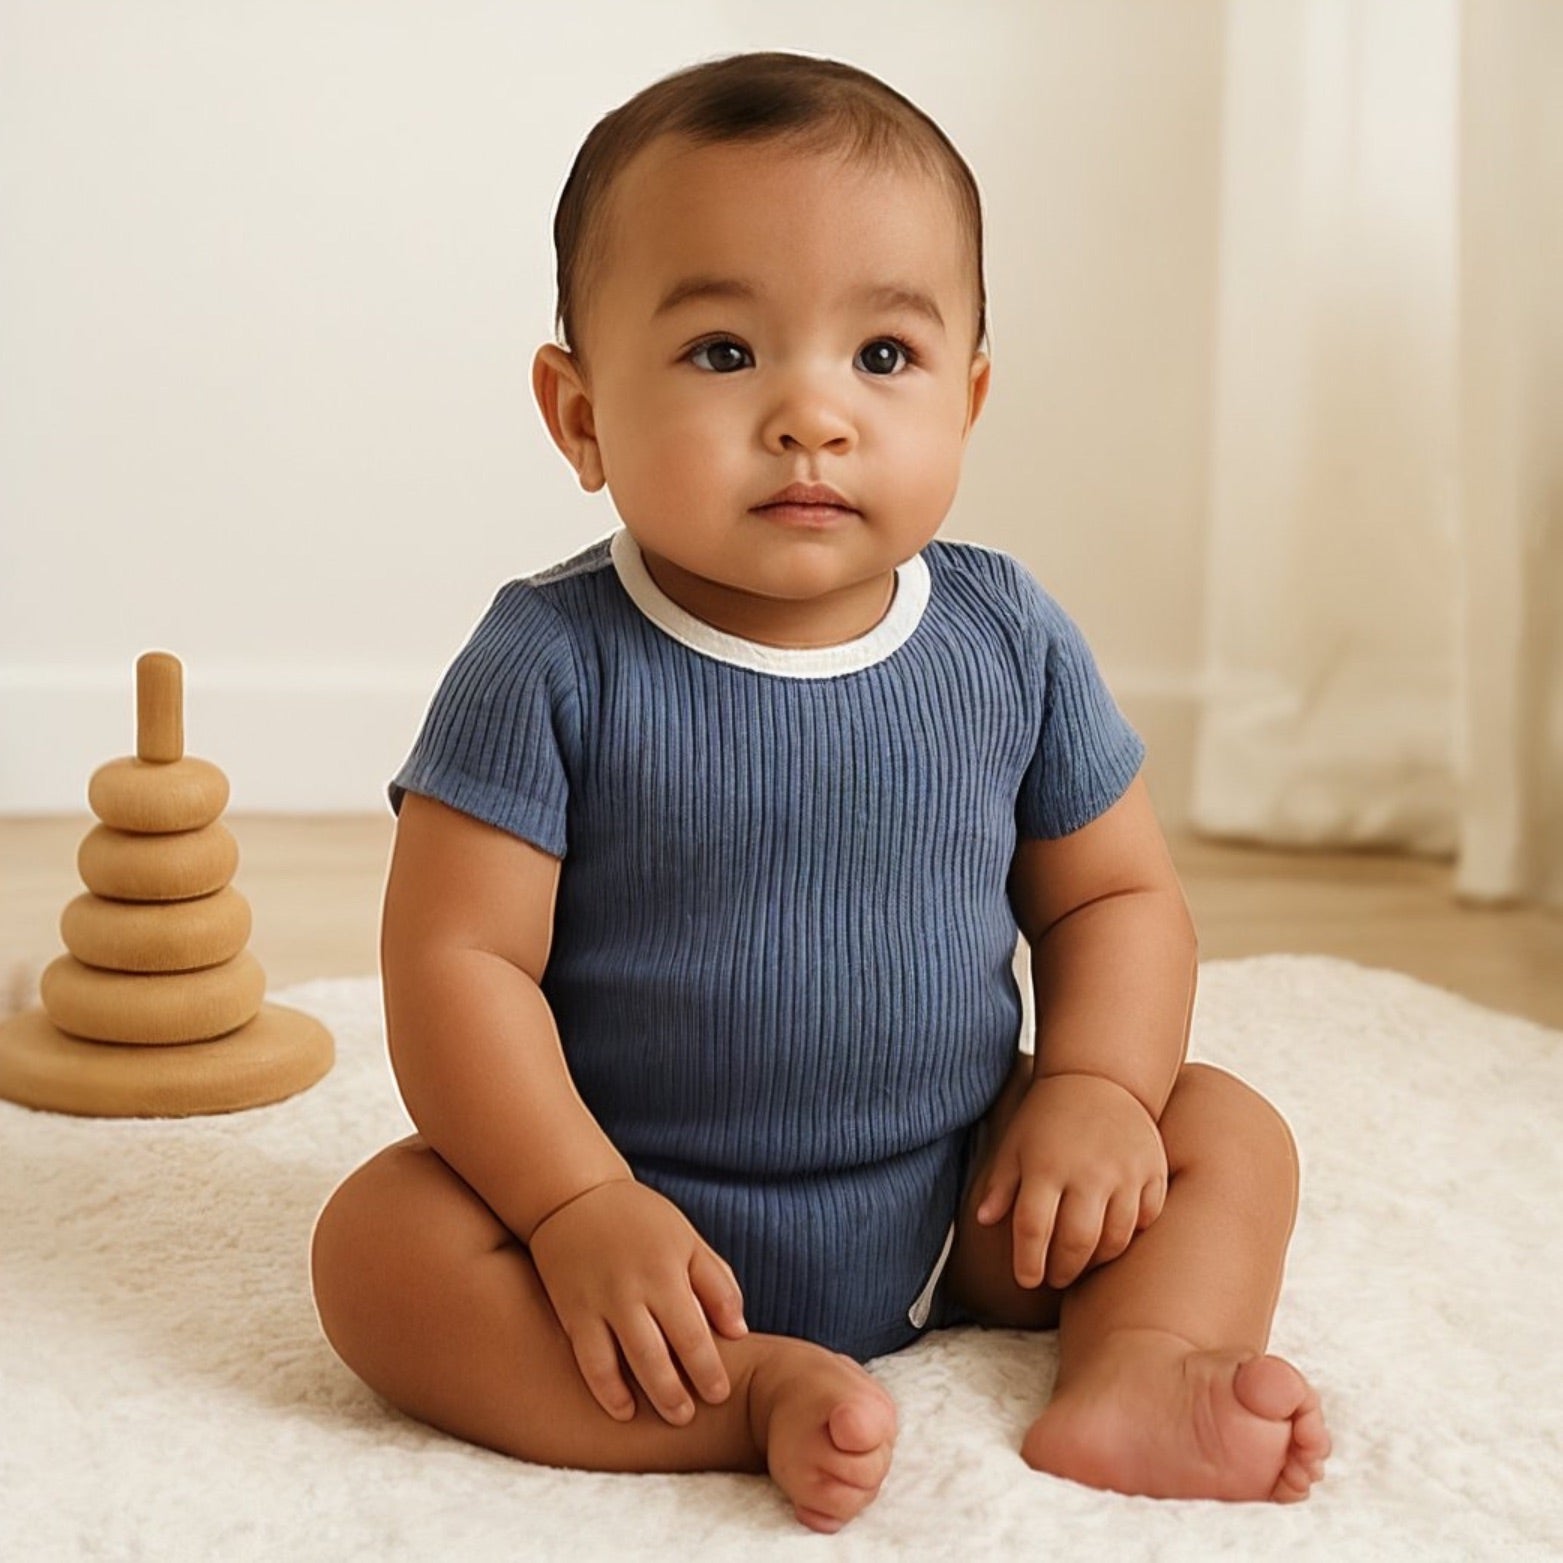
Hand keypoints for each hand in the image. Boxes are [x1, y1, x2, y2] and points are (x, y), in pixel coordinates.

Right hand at [526, 1179, 747, 1424]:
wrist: (574, 1196)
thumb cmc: (640, 1221)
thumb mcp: (687, 1240)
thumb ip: (716, 1284)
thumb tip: (740, 1333)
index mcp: (667, 1269)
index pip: (694, 1333)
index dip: (709, 1370)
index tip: (720, 1395)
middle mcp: (633, 1287)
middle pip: (660, 1355)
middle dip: (680, 1394)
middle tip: (692, 1417)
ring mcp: (600, 1301)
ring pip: (626, 1362)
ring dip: (650, 1396)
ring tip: (669, 1417)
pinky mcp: (572, 1312)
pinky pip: (590, 1360)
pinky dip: (607, 1390)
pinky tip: (623, 1410)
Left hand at [973, 1071, 1167, 1290]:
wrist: (1097, 1077)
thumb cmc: (1047, 1117)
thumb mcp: (1014, 1145)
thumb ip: (1000, 1186)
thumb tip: (984, 1221)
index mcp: (1045, 1166)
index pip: (1033, 1231)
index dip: (1028, 1263)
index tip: (1026, 1279)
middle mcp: (1087, 1171)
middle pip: (1077, 1242)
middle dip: (1063, 1271)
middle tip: (1055, 1278)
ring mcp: (1125, 1172)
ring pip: (1116, 1238)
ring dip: (1097, 1261)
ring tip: (1083, 1263)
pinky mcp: (1153, 1169)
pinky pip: (1149, 1218)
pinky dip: (1133, 1233)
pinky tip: (1115, 1236)